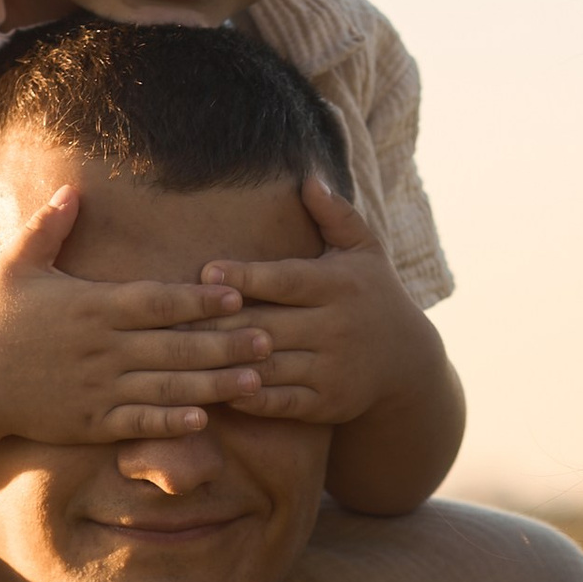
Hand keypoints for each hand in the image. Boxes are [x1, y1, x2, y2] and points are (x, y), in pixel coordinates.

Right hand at [0, 184, 279, 443]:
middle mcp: (102, 348)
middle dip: (226, 342)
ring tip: (256, 380)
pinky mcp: (91, 422)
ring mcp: (99, 388)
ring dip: (215, 384)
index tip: (238, 295)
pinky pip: (140, 422)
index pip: (158, 301)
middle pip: (176, 345)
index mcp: (92, 306)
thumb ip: (48, 226)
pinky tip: (206, 419)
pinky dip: (173, 422)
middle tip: (271, 338)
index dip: (200, 298)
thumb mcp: (17, 264)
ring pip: (168, 387)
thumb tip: (72, 188)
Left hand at [197, 177, 430, 430]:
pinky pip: (280, 402)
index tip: (207, 271)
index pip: (286, 280)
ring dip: (225, 362)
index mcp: (339, 285)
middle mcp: (337, 327)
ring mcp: (332, 368)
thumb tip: (308, 178)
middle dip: (219, 322)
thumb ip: (336, 214)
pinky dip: (248, 397)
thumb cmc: (374, 295)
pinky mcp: (328, 403)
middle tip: (173, 317)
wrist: (409, 363)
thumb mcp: (365, 250)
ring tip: (184, 355)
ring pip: (268, 365)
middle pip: (267, 324)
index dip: (246, 277)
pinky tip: (217, 388)